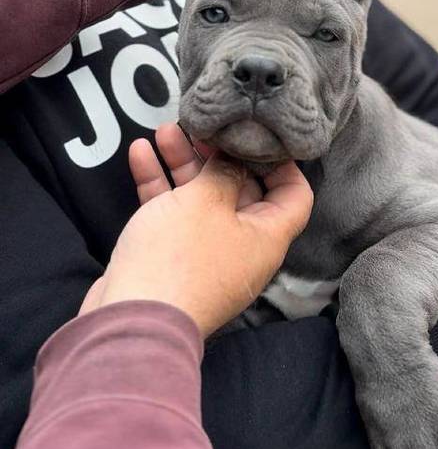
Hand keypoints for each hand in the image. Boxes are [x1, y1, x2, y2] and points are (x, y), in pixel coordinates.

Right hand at [80, 124, 312, 336]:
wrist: (132, 320)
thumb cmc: (179, 258)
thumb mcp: (208, 200)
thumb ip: (224, 171)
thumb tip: (235, 158)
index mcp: (266, 236)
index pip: (295, 196)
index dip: (283, 163)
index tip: (261, 137)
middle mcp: (241, 246)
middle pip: (240, 190)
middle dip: (219, 154)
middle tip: (204, 128)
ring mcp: (204, 253)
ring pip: (200, 198)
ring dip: (184, 163)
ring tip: (166, 130)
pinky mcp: (170, 257)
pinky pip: (171, 213)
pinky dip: (159, 183)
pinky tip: (141, 152)